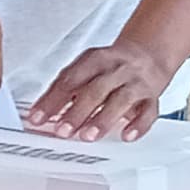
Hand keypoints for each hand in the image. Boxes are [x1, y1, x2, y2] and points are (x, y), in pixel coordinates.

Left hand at [31, 42, 170, 142]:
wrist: (148, 54)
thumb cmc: (112, 66)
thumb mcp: (89, 68)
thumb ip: (68, 89)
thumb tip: (43, 113)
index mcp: (96, 59)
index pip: (70, 78)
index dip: (52, 99)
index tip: (38, 117)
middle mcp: (116, 68)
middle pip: (96, 89)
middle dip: (77, 111)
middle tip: (63, 130)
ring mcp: (136, 82)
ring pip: (121, 99)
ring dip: (103, 119)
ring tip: (88, 135)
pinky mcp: (152, 97)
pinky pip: (148, 111)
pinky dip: (138, 124)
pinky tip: (126, 135)